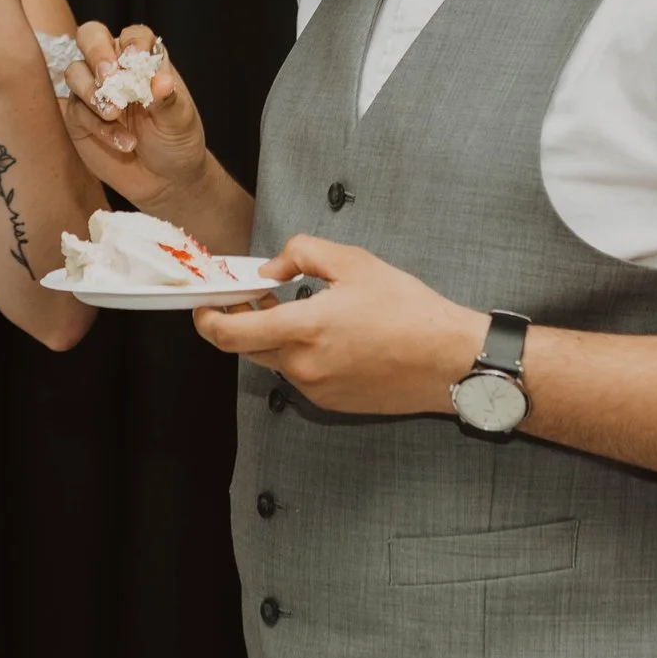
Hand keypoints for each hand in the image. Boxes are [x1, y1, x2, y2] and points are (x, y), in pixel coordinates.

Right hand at [59, 21, 208, 207]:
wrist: (164, 180)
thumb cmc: (177, 142)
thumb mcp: (180, 121)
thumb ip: (168, 100)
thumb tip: (160, 81)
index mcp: (143, 60)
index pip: (133, 36)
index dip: (132, 43)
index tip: (135, 59)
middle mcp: (115, 68)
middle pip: (90, 38)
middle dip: (97, 54)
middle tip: (109, 78)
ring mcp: (92, 90)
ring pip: (75, 72)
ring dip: (92, 91)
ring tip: (114, 114)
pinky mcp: (78, 117)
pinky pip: (76, 111)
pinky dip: (97, 125)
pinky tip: (122, 142)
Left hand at [194, 234, 487, 414]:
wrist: (450, 360)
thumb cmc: (410, 311)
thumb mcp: (353, 262)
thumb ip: (300, 254)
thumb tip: (270, 271)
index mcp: (303, 329)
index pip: (229, 334)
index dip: (207, 319)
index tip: (206, 303)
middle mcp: (303, 366)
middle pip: (247, 347)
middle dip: (242, 321)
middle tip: (255, 296)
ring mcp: (317, 389)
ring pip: (276, 360)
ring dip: (276, 336)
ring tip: (306, 309)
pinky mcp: (332, 403)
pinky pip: (301, 375)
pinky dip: (301, 354)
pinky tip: (331, 335)